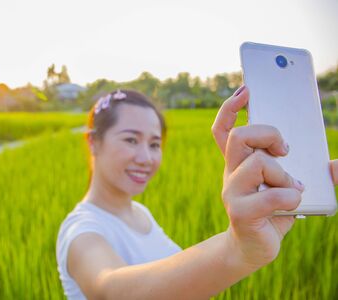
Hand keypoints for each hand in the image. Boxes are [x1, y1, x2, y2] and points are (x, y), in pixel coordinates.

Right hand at [212, 86, 310, 267]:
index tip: (246, 91)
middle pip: (239, 137)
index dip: (230, 108)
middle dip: (268, 134)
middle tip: (285, 150)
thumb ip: (308, 171)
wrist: (254, 247)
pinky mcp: (241, 212)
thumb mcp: (288, 186)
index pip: (223, 130)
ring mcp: (232, 192)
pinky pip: (273, 195)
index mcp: (239, 163)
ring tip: (291, 187)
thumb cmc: (272, 212)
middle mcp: (231, 173)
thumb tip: (337, 164)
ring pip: (257, 162)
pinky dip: (290, 197)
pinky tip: (293, 204)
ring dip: (284, 174)